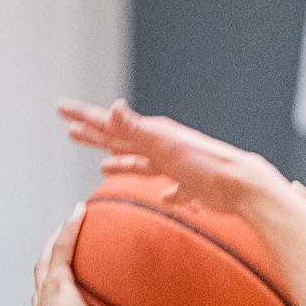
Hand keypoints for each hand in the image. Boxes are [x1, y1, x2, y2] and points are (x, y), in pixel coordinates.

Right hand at [33, 207, 136, 305]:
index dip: (53, 299)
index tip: (63, 290)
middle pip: (43, 281)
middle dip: (50, 263)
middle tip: (62, 247)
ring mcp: (48, 296)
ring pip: (48, 260)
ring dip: (59, 240)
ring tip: (72, 220)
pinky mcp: (57, 284)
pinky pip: (63, 248)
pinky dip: (70, 229)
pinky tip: (82, 210)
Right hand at [59, 97, 286, 220]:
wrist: (244, 186)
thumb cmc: (206, 166)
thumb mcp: (165, 145)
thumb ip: (137, 129)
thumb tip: (112, 108)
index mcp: (153, 134)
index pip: (110, 124)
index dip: (84, 117)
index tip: (61, 109)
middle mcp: (164, 146)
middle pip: (122, 140)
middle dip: (96, 135)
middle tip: (70, 129)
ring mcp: (179, 166)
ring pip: (143, 163)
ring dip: (122, 162)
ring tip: (103, 165)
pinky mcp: (195, 187)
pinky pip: (173, 188)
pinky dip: (164, 191)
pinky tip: (164, 197)